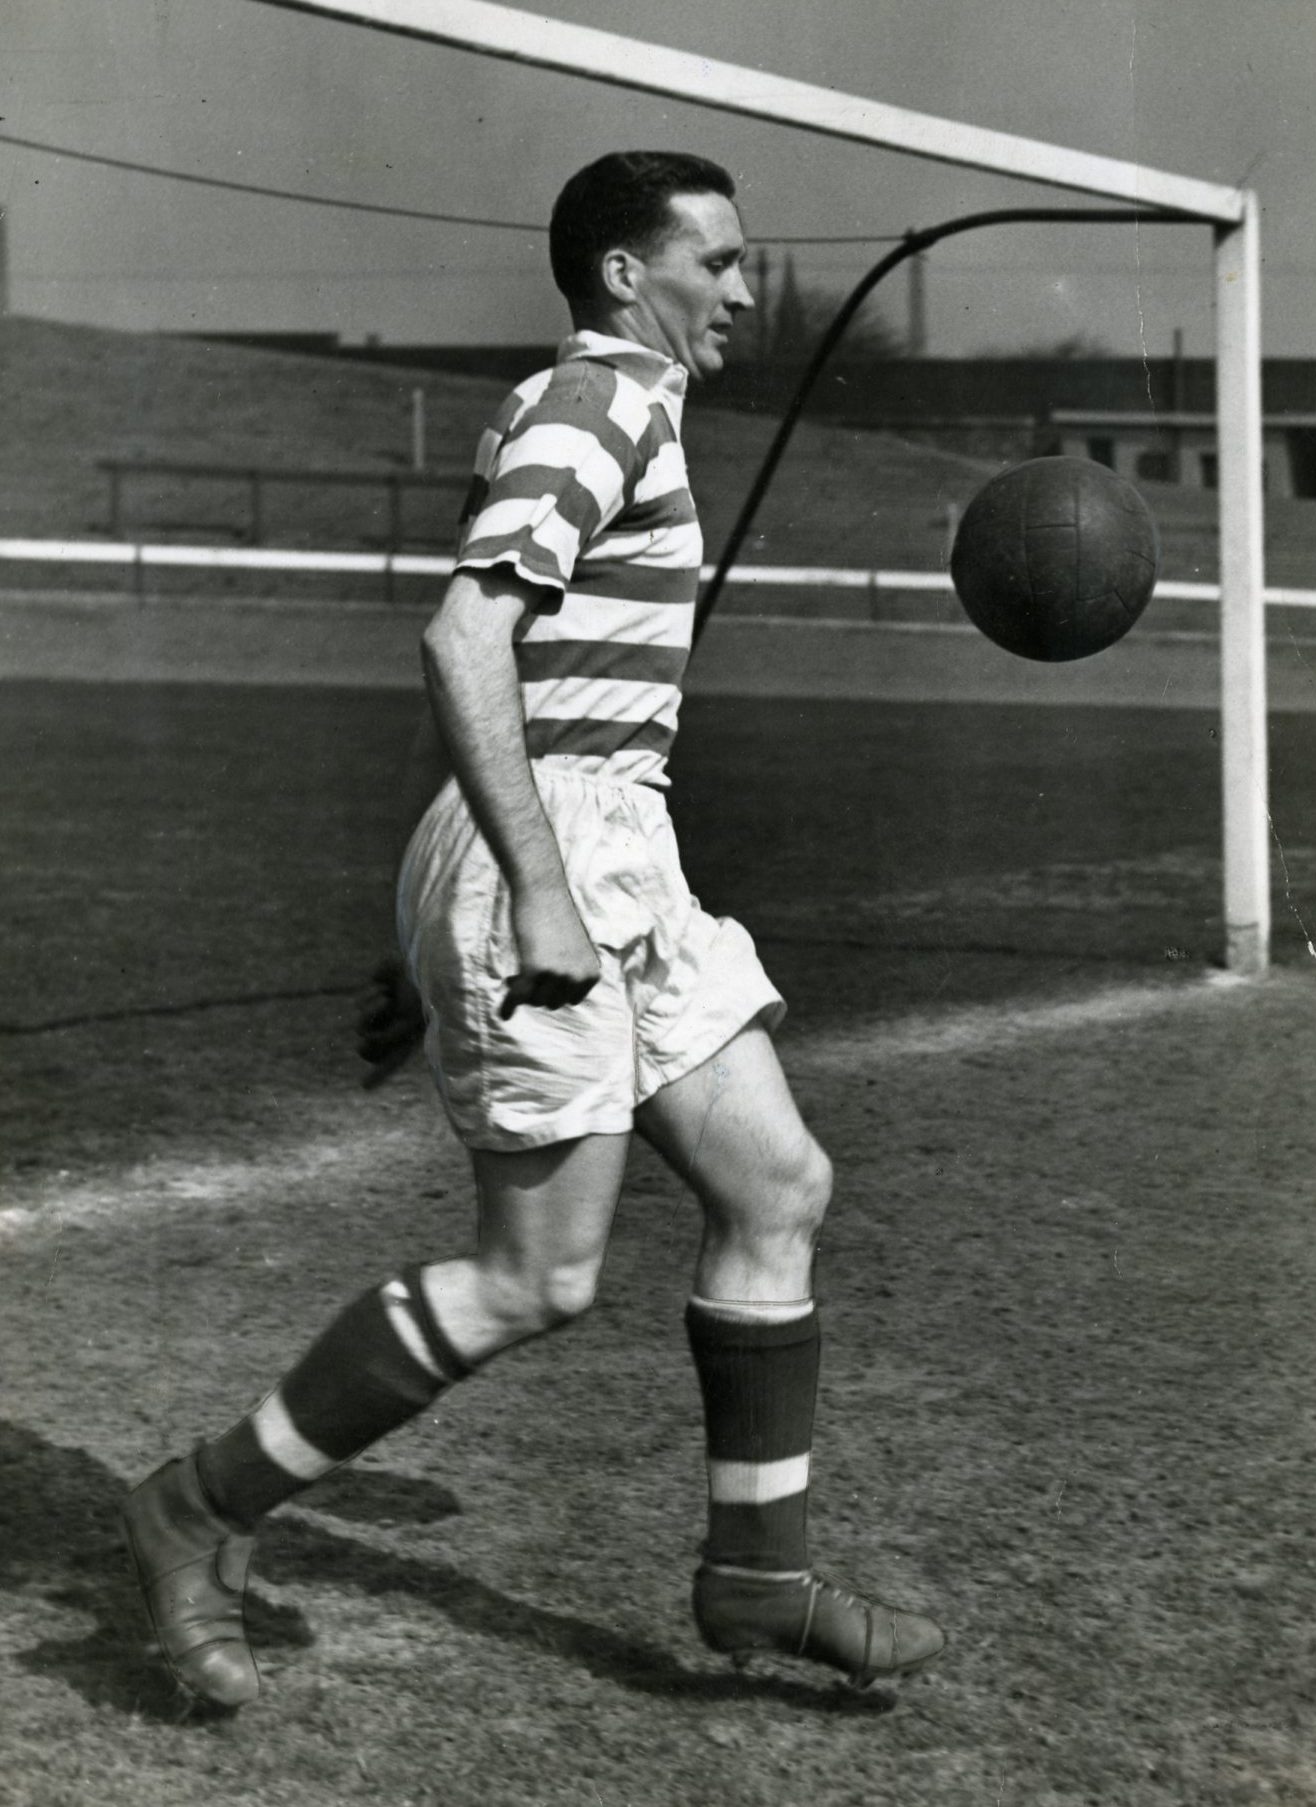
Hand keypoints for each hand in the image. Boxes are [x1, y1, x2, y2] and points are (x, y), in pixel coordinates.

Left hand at [356, 956, 424, 1087]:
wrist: (426, 961)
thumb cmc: (426, 995)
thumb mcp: (410, 1024)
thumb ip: (387, 1040)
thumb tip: (363, 1043)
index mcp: (408, 1036)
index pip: (392, 1061)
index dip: (379, 1075)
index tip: (364, 1087)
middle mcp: (393, 1025)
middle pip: (367, 1047)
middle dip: (369, 1042)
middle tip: (366, 1041)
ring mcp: (381, 1008)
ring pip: (359, 1025)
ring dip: (372, 1013)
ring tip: (387, 1000)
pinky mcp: (371, 991)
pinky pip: (356, 1004)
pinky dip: (370, 997)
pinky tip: (384, 989)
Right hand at [501, 888, 601, 1018]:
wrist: (542, 891)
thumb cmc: (555, 916)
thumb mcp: (572, 951)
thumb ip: (567, 975)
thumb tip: (544, 999)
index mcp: (591, 973)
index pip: (571, 1000)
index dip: (552, 991)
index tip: (540, 981)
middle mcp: (578, 977)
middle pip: (553, 1003)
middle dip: (536, 990)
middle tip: (520, 974)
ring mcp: (557, 975)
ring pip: (535, 1001)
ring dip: (524, 991)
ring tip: (514, 975)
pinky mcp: (535, 970)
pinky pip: (519, 997)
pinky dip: (509, 1006)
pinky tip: (504, 1013)